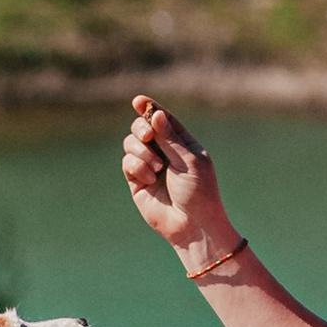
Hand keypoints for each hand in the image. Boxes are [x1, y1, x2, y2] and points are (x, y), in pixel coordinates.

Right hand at [123, 94, 233, 267]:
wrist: (192, 225)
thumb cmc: (199, 193)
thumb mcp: (189, 160)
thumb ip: (169, 138)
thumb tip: (155, 115)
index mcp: (182, 144)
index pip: (163, 120)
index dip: (150, 109)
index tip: (138, 100)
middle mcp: (164, 153)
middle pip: (142, 128)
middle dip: (141, 129)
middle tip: (148, 137)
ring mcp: (149, 167)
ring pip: (131, 144)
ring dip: (141, 151)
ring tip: (155, 168)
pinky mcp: (137, 182)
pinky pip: (127, 163)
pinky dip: (137, 166)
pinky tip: (149, 179)